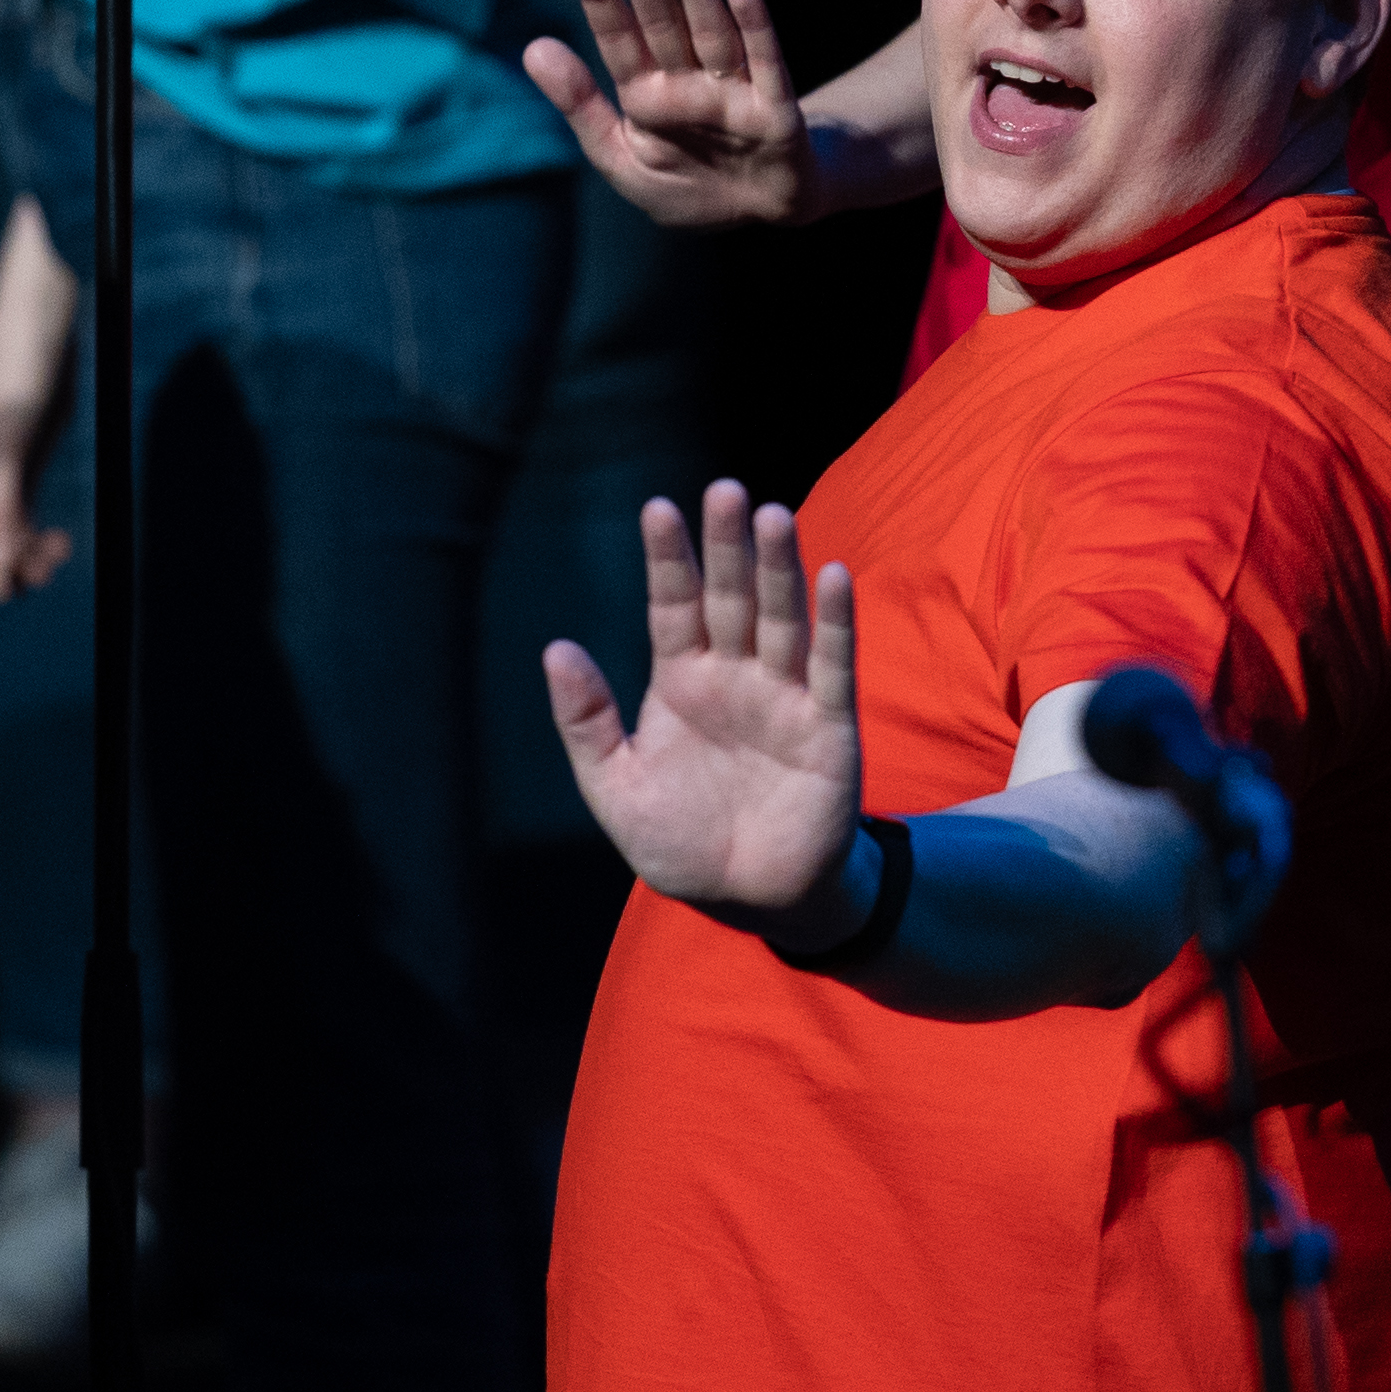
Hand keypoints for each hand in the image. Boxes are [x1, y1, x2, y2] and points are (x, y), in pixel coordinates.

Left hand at [522, 0, 816, 228]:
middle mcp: (689, 84)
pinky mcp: (776, 110)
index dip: (602, 1)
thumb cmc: (687, 184)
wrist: (759, 218)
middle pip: (665, 26)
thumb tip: (530, 48)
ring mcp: (733, 93)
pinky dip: (755, 27)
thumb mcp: (622, 157)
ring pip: (712, 34)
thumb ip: (580, 106)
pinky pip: (766, 64)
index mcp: (647, 94)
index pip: (620, 40)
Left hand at [544, 483, 868, 939]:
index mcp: (681, 682)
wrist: (751, 901)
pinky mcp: (829, 727)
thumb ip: (586, 722)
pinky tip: (834, 575)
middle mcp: (735, 676)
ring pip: (781, 620)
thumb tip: (556, 648)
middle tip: (724, 491)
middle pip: (730, 598)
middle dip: (726, 547)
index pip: (673, 606)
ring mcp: (784, 696)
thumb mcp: (616, 789)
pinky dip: (834, 622)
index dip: (668, 560)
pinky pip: (833, 667)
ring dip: (779, 570)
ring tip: (773, 516)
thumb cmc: (682, 844)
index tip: (657, 508)